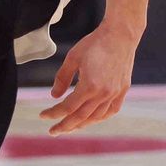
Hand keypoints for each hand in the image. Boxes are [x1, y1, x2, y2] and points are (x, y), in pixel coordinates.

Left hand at [39, 20, 139, 135]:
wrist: (121, 34)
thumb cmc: (95, 43)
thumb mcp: (72, 58)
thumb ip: (62, 78)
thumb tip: (54, 96)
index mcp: (89, 86)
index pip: (67, 107)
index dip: (53, 113)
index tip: (42, 115)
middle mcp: (103, 94)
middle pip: (80, 117)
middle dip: (64, 126)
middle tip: (52, 131)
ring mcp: (115, 93)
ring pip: (95, 117)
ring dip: (81, 125)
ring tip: (69, 127)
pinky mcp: (123, 90)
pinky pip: (110, 111)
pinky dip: (99, 118)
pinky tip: (91, 119)